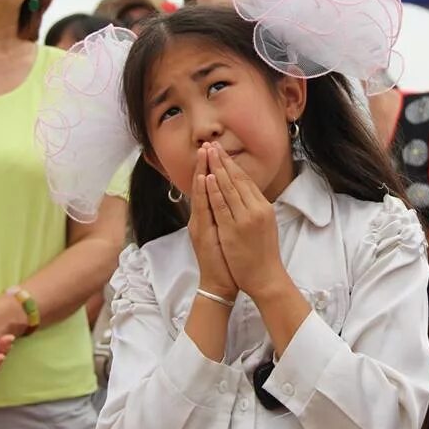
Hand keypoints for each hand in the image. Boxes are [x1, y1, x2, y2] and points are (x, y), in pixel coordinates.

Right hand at [188, 144, 237, 300]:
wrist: (219, 283)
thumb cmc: (225, 260)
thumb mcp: (223, 234)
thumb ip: (222, 216)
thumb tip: (229, 199)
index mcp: (206, 217)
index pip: (207, 188)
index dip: (209, 169)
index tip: (212, 151)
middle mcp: (200, 218)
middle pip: (202, 186)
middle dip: (205, 165)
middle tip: (207, 144)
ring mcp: (200, 225)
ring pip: (201, 194)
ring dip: (202, 172)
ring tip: (204, 153)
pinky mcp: (202, 233)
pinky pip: (203, 209)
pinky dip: (203, 192)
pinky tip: (203, 179)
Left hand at [204, 142, 285, 299]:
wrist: (265, 278)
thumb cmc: (263, 254)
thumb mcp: (264, 226)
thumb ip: (255, 208)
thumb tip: (246, 193)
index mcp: (263, 207)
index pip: (246, 181)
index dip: (233, 165)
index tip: (223, 152)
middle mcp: (257, 209)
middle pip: (237, 180)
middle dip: (223, 161)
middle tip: (213, 144)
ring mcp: (245, 219)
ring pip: (229, 189)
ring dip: (217, 169)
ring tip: (208, 154)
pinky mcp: (234, 230)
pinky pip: (222, 206)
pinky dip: (214, 190)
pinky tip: (208, 178)